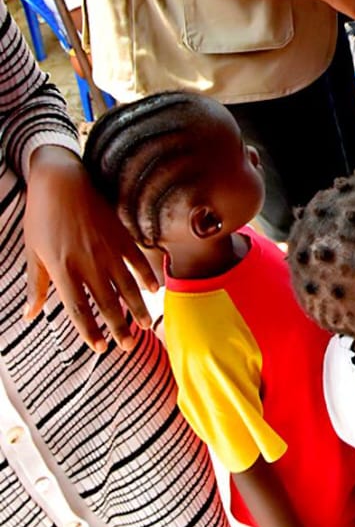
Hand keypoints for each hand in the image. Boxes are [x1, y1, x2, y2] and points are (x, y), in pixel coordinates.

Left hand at [24, 145, 157, 351]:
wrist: (61, 179)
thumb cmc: (41, 215)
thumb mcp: (33, 251)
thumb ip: (36, 285)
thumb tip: (29, 315)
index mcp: (63, 269)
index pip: (79, 309)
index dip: (90, 331)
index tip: (99, 348)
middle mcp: (87, 263)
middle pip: (106, 303)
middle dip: (119, 328)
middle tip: (128, 346)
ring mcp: (107, 249)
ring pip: (127, 286)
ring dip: (138, 308)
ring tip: (146, 326)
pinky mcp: (119, 234)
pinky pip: (137, 260)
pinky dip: (147, 276)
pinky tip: (154, 290)